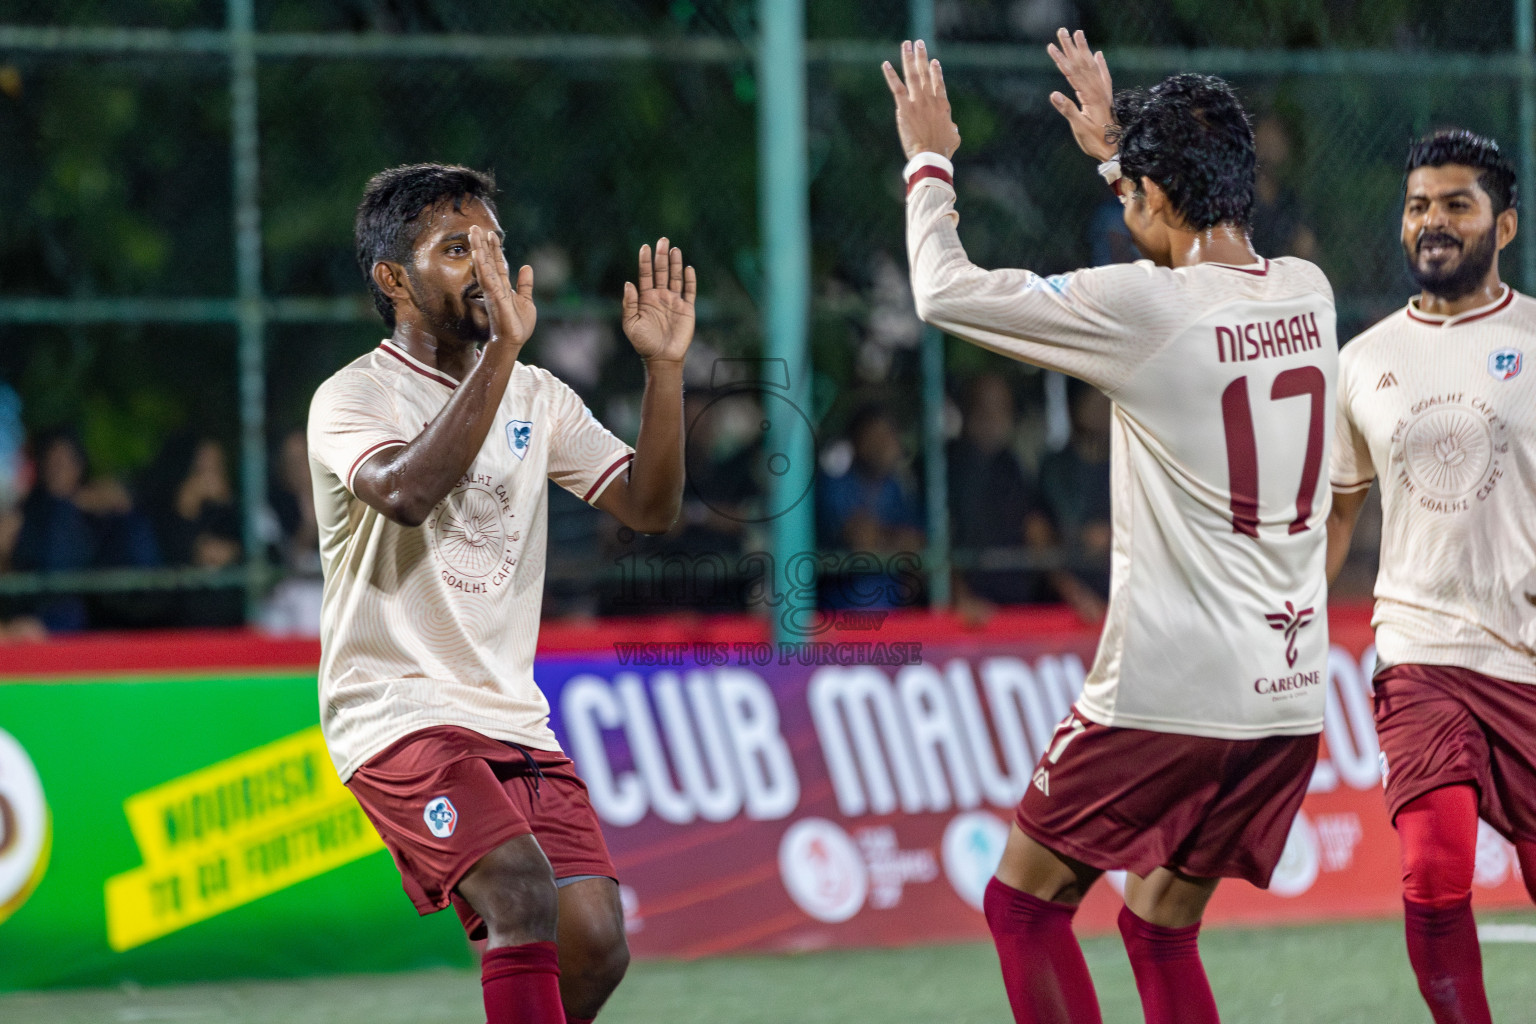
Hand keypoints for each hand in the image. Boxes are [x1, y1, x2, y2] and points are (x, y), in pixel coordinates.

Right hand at [469, 224, 536, 347]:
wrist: (513, 341)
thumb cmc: (518, 325)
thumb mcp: (527, 301)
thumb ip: (525, 284)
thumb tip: (527, 266)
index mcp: (503, 286)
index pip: (497, 263)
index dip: (494, 249)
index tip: (491, 234)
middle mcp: (495, 286)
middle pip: (487, 260)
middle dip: (481, 244)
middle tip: (475, 227)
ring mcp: (492, 290)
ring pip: (483, 265)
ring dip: (478, 249)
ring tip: (473, 233)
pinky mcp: (493, 296)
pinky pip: (486, 278)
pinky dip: (481, 265)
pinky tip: (477, 253)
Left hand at [622, 238, 696, 363]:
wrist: (662, 357)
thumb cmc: (644, 342)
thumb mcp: (631, 323)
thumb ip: (629, 303)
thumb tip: (629, 283)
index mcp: (646, 298)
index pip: (645, 274)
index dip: (645, 261)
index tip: (645, 247)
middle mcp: (660, 296)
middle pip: (661, 271)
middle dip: (661, 256)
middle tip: (663, 240)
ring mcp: (674, 301)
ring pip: (675, 277)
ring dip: (675, 263)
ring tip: (674, 249)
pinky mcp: (687, 309)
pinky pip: (689, 291)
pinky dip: (689, 280)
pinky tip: (688, 268)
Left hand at [882, 39, 959, 160]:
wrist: (931, 155)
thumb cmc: (943, 151)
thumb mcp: (953, 138)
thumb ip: (952, 130)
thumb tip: (952, 128)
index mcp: (943, 106)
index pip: (939, 84)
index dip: (936, 72)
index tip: (934, 61)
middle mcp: (930, 99)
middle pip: (926, 73)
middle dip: (922, 56)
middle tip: (919, 43)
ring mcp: (917, 102)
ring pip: (913, 75)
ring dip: (909, 58)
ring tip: (907, 44)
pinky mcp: (905, 108)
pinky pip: (897, 88)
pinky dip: (891, 75)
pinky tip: (885, 64)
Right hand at [1046, 28, 1116, 162]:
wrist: (1115, 149)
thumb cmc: (1096, 141)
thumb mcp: (1080, 127)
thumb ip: (1068, 110)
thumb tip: (1053, 94)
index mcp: (1091, 95)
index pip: (1072, 73)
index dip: (1061, 59)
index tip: (1051, 46)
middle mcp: (1098, 90)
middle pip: (1082, 63)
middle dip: (1071, 47)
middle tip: (1062, 31)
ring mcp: (1103, 92)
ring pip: (1092, 66)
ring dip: (1084, 49)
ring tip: (1078, 34)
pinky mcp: (1106, 97)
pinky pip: (1103, 75)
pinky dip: (1100, 64)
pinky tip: (1098, 55)